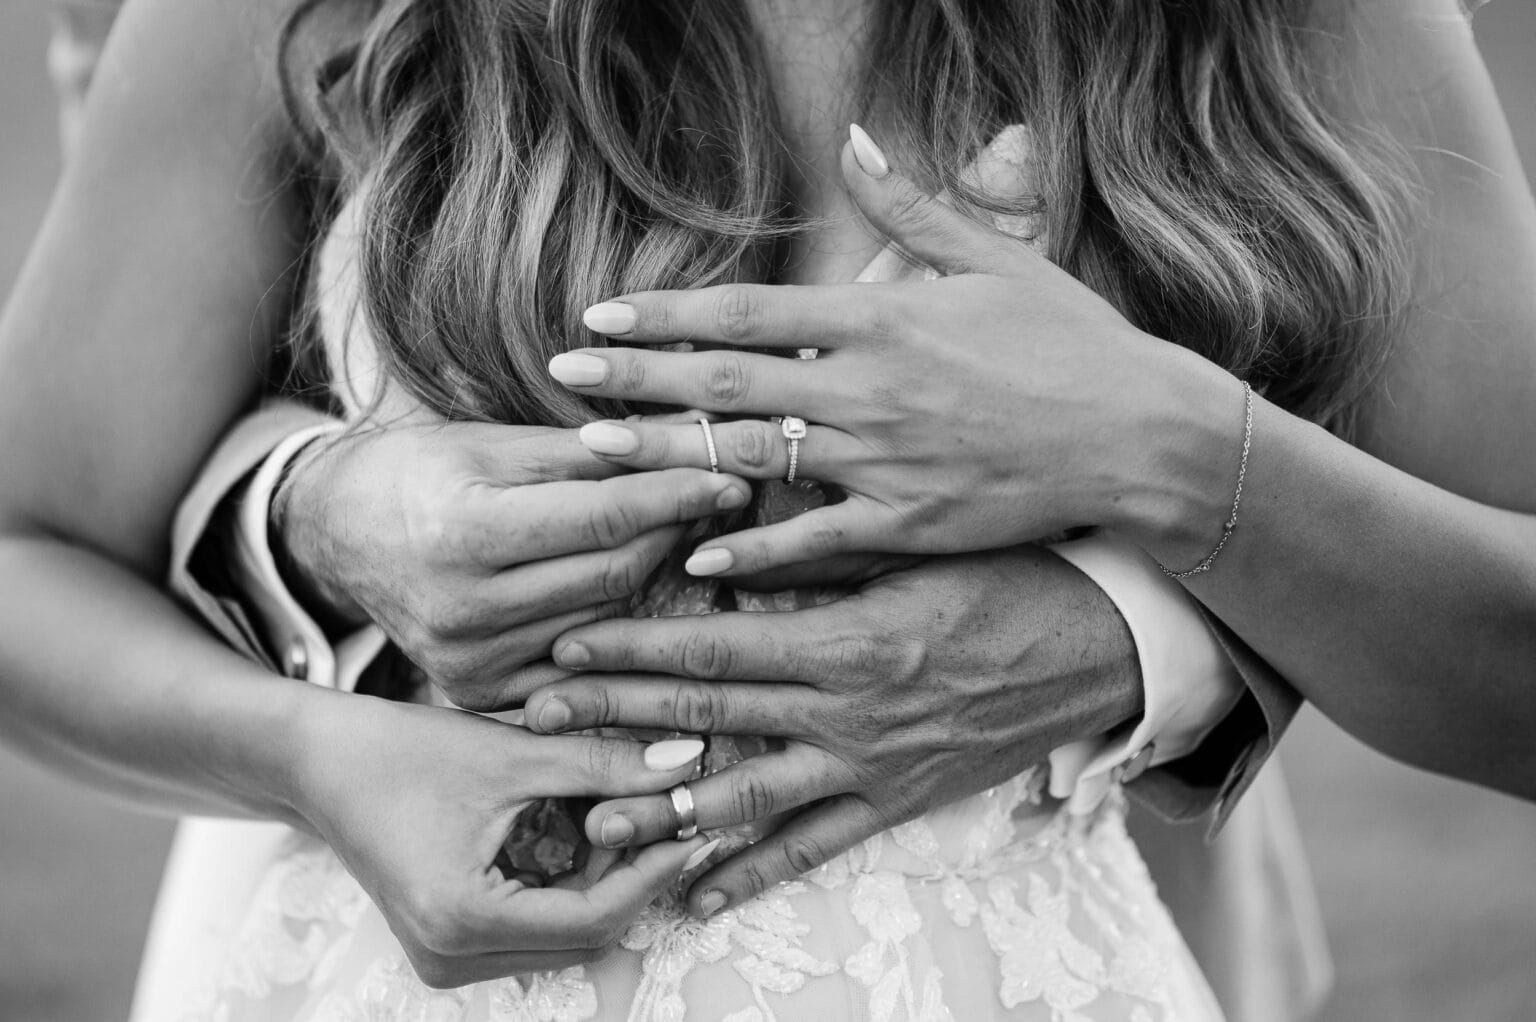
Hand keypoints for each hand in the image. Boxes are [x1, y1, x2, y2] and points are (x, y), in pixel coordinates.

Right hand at [276, 420, 749, 708]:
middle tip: (718, 498)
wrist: (337, 536)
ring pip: (607, 621)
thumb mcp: (492, 443)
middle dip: (675, 533)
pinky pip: (579, 660)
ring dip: (654, 579)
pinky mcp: (481, 693)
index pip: (602, 519)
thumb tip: (683, 438)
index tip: (728, 474)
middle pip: (614, 575)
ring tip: (683, 534)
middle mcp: (466, 611)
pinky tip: (643, 592)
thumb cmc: (420, 471)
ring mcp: (473, 662)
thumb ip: (585, 452)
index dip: (675, 496)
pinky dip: (615, 626)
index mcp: (463, 534)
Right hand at [292, 690, 712, 986]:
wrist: (320, 762)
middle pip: (586, 934)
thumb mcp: (512, 754)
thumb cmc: (404, 749)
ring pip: (567, 935)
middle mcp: (452, 959)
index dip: (653, 869)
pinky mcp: (450, 946)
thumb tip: (687, 765)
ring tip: (632, 810)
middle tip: (672, 811)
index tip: (694, 820)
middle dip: (634, 873)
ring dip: (607, 880)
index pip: (595, 917)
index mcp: (462, 920)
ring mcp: (448, 961)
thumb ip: (603, 764)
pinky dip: (572, 885)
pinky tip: (588, 830)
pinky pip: (538, 928)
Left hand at [522, 547, 1141, 914]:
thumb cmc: (1008, 577)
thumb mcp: (910, 551)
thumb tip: (722, 554)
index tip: (567, 643)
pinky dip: (754, 875)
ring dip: (665, 811)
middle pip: (708, 719)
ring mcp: (869, 767)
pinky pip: (815, 849)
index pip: (712, 646)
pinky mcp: (896, 802)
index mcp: (843, 639)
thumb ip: (815, 560)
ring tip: (594, 822)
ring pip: (746, 799)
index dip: (631, 648)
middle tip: (538, 720)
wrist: (1098, 646)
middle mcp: (844, 712)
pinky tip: (699, 895)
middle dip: (616, 718)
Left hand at [547, 126, 1236, 577]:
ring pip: (752, 456)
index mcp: (883, 318)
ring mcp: (885, 459)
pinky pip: (813, 538)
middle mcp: (869, 387)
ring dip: (668, 454)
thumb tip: (854, 142)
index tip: (602, 321)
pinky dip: (751, 545)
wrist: (1141, 432)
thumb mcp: (996, 257)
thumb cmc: (1073, 340)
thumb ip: (913, 206)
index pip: (748, 314)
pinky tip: (692, 548)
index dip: (667, 318)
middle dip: (637, 379)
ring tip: (598, 452)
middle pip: (728, 382)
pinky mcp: (909, 521)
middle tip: (563, 380)